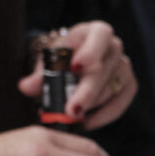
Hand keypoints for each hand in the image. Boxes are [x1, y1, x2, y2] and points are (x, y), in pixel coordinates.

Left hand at [14, 20, 135, 128]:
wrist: (73, 64)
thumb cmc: (61, 59)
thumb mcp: (48, 61)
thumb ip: (38, 74)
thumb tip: (26, 86)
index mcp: (95, 32)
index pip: (100, 35)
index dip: (90, 51)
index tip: (75, 67)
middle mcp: (114, 47)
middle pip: (104, 69)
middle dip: (86, 92)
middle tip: (71, 111)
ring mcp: (124, 66)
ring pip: (111, 88)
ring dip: (90, 106)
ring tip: (69, 117)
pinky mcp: (128, 85)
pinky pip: (120, 103)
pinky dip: (103, 116)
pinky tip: (86, 123)